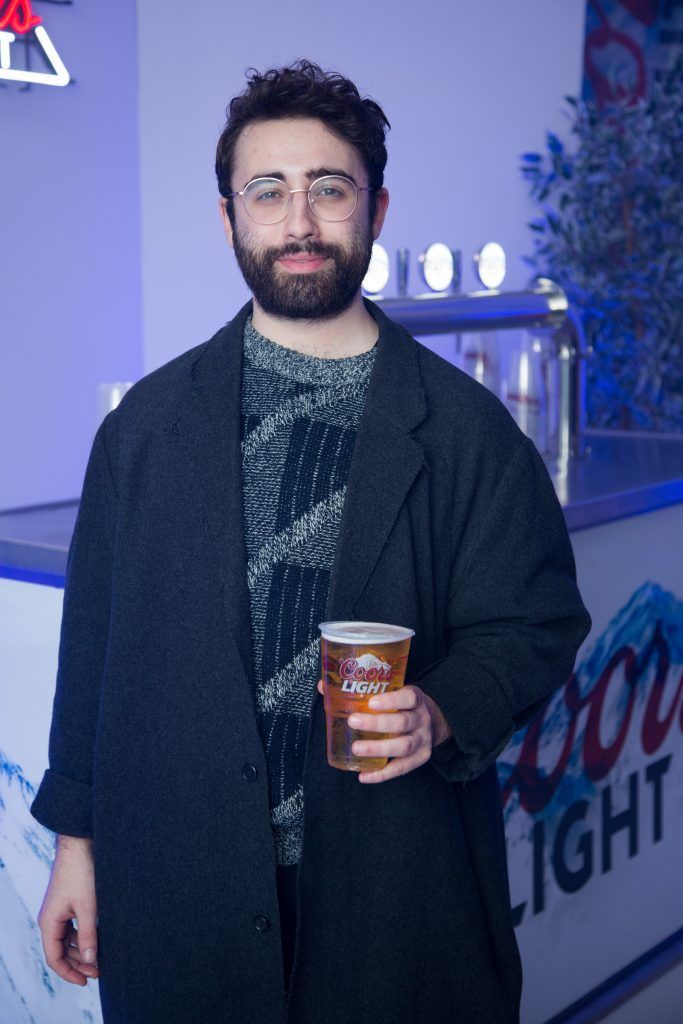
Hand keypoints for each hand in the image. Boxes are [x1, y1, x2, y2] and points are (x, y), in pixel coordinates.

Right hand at [37, 835, 98, 985]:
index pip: (54, 957)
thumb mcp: (88, 907)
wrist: (80, 844)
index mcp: (49, 922)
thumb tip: (90, 960)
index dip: (69, 972)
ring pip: (66, 939)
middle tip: (98, 972)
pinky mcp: (67, 903)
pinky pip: (72, 927)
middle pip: (60, 951)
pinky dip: (82, 936)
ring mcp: (58, 911)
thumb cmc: (81, 872)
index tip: (86, 981)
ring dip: (81, 951)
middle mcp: (50, 919)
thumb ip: (88, 935)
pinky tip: (97, 939)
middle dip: (78, 963)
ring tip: (99, 959)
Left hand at [316, 680, 452, 783]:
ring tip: (356, 749)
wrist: (433, 722)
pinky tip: (364, 776)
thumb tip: (324, 686)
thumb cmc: (402, 705)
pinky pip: (401, 768)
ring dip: (378, 749)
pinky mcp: (420, 759)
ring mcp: (423, 740)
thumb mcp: (392, 693)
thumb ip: (363, 689)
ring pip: (403, 746)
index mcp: (415, 699)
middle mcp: (422, 719)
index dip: (392, 700)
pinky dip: (382, 774)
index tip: (372, 702)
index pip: (409, 697)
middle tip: (353, 721)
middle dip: (377, 724)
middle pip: (403, 722)